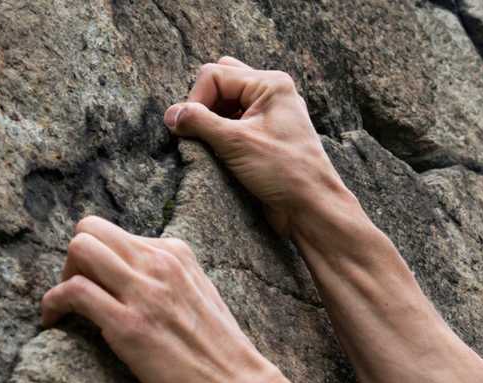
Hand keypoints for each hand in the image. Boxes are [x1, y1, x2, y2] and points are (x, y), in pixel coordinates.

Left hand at [40, 215, 282, 382]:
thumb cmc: (221, 358)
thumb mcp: (201, 299)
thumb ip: (172, 280)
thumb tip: (136, 279)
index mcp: (179, 255)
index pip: (118, 233)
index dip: (99, 260)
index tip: (97, 287)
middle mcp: (161, 264)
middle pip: (91, 230)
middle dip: (74, 259)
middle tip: (76, 293)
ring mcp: (145, 293)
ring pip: (79, 249)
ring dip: (61, 277)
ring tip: (64, 308)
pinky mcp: (128, 326)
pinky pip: (73, 292)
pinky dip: (53, 304)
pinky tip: (54, 322)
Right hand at [164, 56, 347, 237]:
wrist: (311, 207)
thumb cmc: (284, 172)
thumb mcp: (236, 143)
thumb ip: (200, 122)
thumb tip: (171, 115)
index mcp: (270, 84)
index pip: (215, 75)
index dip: (195, 100)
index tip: (185, 129)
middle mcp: (271, 94)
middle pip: (221, 82)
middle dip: (203, 104)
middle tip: (199, 131)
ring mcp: (269, 114)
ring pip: (226, 102)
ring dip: (210, 119)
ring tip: (207, 143)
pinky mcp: (264, 136)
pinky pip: (234, 122)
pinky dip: (220, 132)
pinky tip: (217, 152)